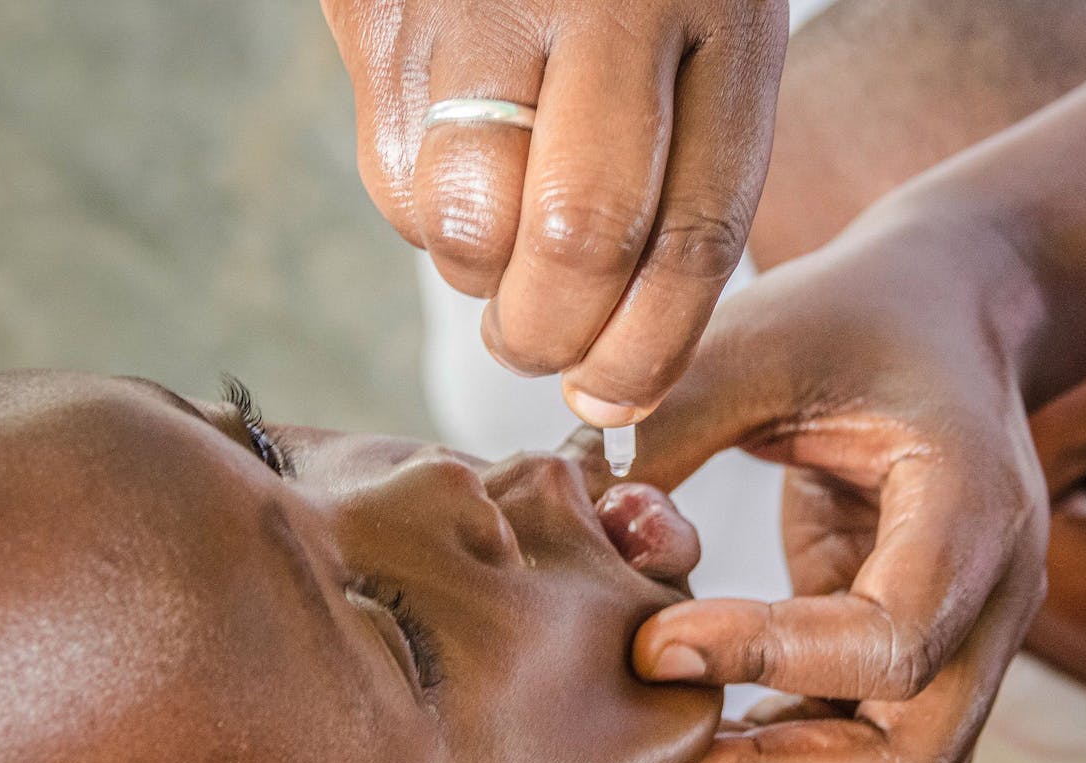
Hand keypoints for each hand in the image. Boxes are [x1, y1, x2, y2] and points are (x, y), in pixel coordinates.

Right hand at [321, 0, 788, 425]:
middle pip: (581, 236)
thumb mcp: (706, 48)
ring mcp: (474, 1)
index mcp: (712, 5)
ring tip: (506, 232)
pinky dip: (431, 217)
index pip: (696, 229)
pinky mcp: (373, 15)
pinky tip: (462, 162)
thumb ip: (684, 191)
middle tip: (546, 348)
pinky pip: (396, 184)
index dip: (654, 347)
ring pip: (469, 227)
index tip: (618, 398)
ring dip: (488, 278)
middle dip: (558, 336)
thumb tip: (610, 379)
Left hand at [563, 206, 1048, 762]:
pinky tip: (702, 741)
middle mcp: (991, 598)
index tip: (653, 644)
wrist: (949, 316)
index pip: (892, 640)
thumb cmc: (857, 314)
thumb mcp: (763, 338)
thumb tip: (577, 513)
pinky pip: (871, 761)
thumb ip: (673, 416)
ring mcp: (965, 641)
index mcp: (972, 509)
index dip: (767, 659)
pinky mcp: (919, 659)